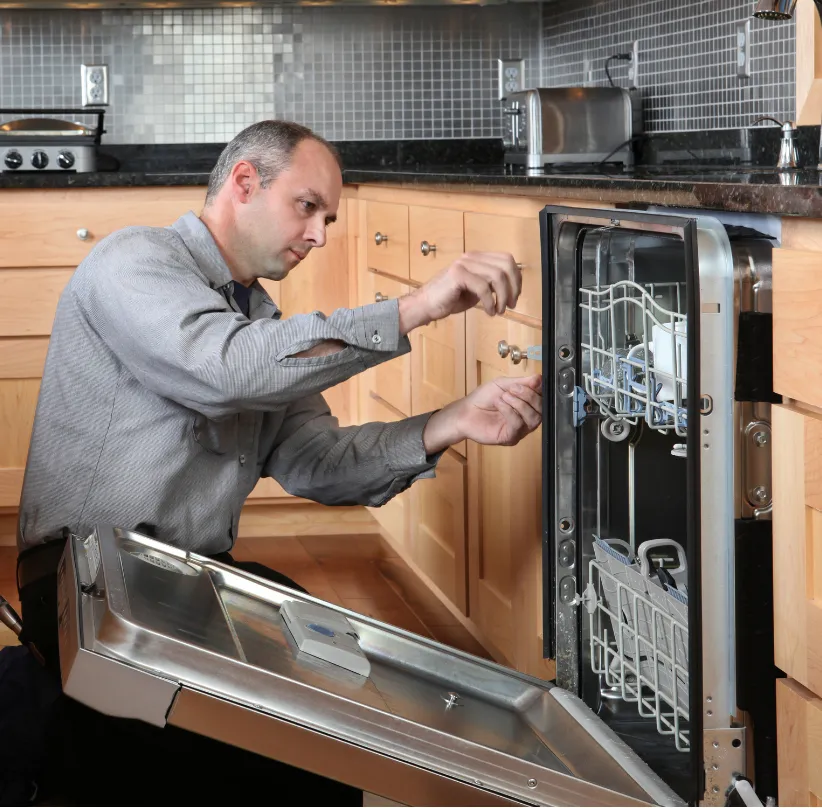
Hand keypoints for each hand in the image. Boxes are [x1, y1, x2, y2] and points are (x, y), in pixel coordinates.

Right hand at [398, 252, 521, 334]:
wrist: (425, 305)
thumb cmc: (449, 299)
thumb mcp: (476, 290)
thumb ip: (491, 284)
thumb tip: (511, 287)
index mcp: (476, 258)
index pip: (506, 259)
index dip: (516, 277)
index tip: (515, 295)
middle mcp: (471, 257)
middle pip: (505, 264)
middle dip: (513, 286)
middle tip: (511, 304)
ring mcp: (463, 264)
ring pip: (497, 276)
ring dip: (503, 296)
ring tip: (499, 310)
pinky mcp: (458, 275)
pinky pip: (483, 287)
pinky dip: (490, 302)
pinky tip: (489, 312)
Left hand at [422, 374, 541, 454]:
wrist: (466, 411)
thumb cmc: (483, 398)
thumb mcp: (503, 384)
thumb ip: (522, 382)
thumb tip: (539, 378)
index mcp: (527, 403)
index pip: (543, 398)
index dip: (539, 390)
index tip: (532, 382)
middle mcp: (527, 417)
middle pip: (541, 409)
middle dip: (529, 396)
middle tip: (513, 389)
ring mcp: (520, 429)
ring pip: (533, 419)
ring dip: (519, 404)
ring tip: (504, 396)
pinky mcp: (511, 437)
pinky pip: (518, 425)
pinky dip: (510, 412)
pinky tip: (500, 404)